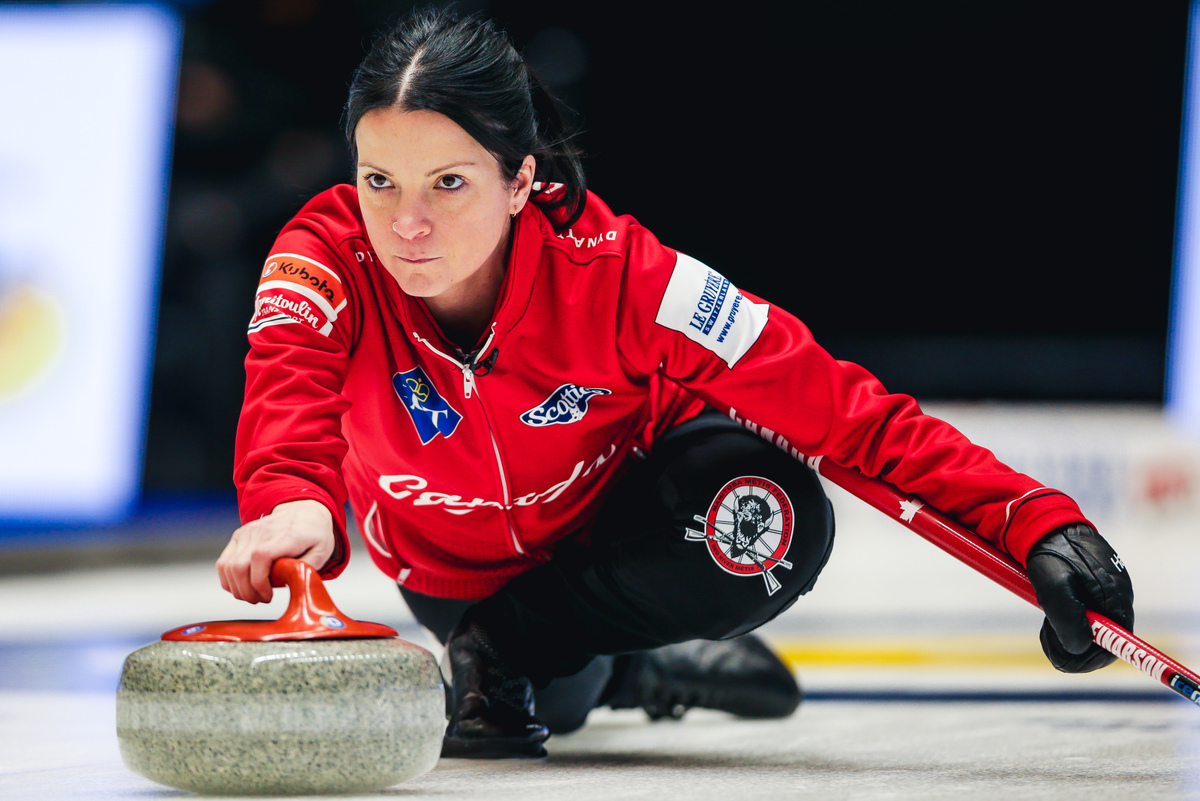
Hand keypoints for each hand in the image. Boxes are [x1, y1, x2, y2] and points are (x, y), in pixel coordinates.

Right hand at [216, 499, 335, 603]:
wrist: (304, 510)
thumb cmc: (314, 533)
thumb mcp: (322, 552)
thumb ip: (306, 569)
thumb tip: (289, 584)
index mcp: (285, 535)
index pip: (260, 557)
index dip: (259, 582)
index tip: (269, 595)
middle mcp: (262, 531)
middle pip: (239, 566)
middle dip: (247, 592)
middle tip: (261, 599)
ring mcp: (247, 532)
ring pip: (227, 567)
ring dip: (237, 588)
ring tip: (253, 594)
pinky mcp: (239, 536)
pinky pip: (224, 563)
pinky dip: (228, 580)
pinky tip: (243, 586)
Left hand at [1025, 523, 1133, 672]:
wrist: (1044, 525)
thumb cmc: (1051, 552)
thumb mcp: (1054, 586)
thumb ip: (1068, 618)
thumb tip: (1079, 648)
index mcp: (1115, 600)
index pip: (1116, 646)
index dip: (1090, 659)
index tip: (1063, 657)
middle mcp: (1117, 602)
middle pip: (1102, 645)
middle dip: (1073, 647)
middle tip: (1046, 633)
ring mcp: (1106, 598)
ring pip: (1089, 635)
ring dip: (1066, 635)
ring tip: (1046, 620)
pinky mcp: (1092, 594)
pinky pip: (1083, 620)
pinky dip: (1065, 623)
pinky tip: (1050, 611)